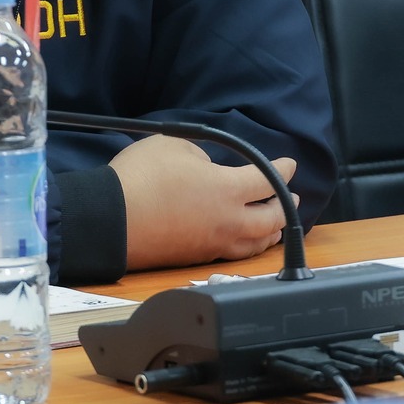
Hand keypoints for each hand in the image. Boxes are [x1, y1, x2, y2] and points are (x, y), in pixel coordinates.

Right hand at [110, 134, 297, 271]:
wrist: (110, 221)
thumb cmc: (140, 177)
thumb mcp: (174, 146)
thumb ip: (202, 154)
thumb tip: (210, 168)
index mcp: (227, 189)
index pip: (267, 179)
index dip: (283, 170)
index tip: (290, 164)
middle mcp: (227, 221)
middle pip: (272, 218)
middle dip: (285, 206)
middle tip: (292, 198)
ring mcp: (212, 243)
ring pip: (255, 243)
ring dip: (271, 232)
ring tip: (276, 227)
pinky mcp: (194, 257)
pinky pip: (232, 254)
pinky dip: (247, 246)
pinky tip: (242, 242)